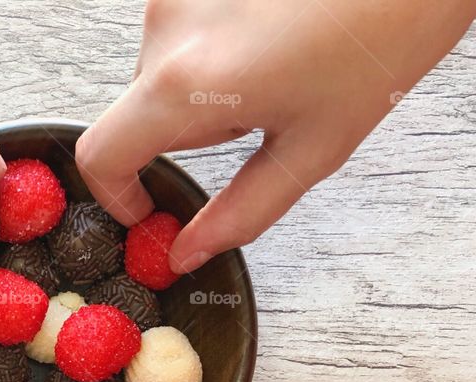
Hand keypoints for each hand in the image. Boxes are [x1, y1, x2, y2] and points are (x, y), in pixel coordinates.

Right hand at [76, 0, 475, 271]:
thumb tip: (188, 251)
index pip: (100, 156)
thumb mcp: (314, 149)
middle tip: (256, 116)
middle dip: (186, 131)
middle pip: (138, 113)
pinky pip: (180, 33)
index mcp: (187, 85)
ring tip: (272, 68)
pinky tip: (266, 38)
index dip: (114, 195)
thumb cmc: (382, 35)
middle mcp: (167, 29)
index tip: (145, 208)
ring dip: (201, 88)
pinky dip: (211, 50)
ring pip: (162, 71)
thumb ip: (239, 213)